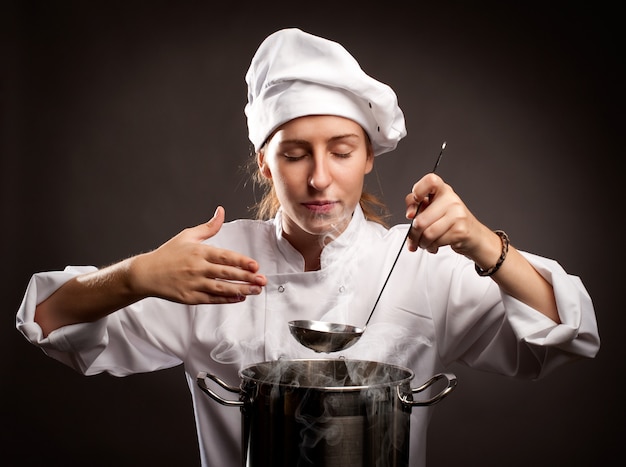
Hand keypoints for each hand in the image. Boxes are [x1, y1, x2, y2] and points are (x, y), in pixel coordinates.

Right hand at [131, 206, 266, 303]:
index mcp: (199, 252)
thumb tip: (221, 211)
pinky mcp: (190, 297)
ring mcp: (193, 284)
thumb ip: (208, 227)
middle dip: (247, 278)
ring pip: (222, 288)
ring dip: (241, 290)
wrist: (146, 273)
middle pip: (226, 274)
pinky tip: (239, 298)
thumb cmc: (168, 254)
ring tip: (256, 290)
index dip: (241, 262)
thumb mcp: (187, 236)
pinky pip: (212, 299)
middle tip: (263, 280)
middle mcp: (197, 268)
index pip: (225, 257)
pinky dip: (226, 299)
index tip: (255, 265)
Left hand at [404, 173, 487, 257]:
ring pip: (427, 233)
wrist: (475, 235)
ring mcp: (457, 214)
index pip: (430, 181)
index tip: (414, 205)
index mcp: (443, 190)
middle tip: (413, 239)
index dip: (418, 191)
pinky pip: (436, 242)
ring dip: (422, 243)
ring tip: (424, 243)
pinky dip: (431, 247)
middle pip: (421, 220)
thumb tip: (410, 214)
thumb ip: (418, 206)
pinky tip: (434, 245)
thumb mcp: (434, 208)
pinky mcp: (460, 230)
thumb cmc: (451, 221)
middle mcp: (451, 199)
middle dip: (413, 235)